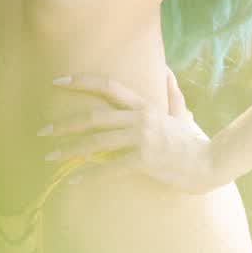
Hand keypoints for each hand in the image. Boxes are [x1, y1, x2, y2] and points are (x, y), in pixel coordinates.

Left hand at [42, 68, 220, 195]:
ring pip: (96, 143)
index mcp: (144, 105)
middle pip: (94, 117)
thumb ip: (171, 92)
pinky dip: (89, 176)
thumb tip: (167, 71)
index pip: (108, 86)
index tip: (57, 82)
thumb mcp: (181, 112)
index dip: (81, 82)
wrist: (208, 163)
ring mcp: (141, 140)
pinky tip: (72, 181)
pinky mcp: (143, 161)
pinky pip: (109, 169)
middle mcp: (139, 119)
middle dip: (65, 124)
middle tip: (43, 131)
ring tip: (50, 156)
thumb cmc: (192, 140)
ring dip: (70, 150)